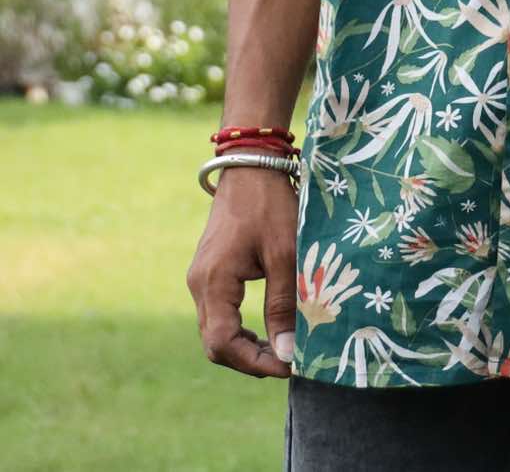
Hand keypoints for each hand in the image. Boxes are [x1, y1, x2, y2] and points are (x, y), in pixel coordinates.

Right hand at [186, 166, 299, 377]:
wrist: (252, 164)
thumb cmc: (270, 205)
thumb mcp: (284, 253)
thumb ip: (283, 303)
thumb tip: (286, 353)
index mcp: (213, 282)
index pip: (222, 344)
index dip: (253, 363)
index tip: (287, 367)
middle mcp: (199, 284)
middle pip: (215, 343)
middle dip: (250, 359)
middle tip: (287, 363)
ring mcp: (201, 278)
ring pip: (215, 330)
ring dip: (245, 346)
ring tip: (281, 350)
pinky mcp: (209, 271)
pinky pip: (219, 313)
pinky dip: (240, 329)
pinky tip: (266, 330)